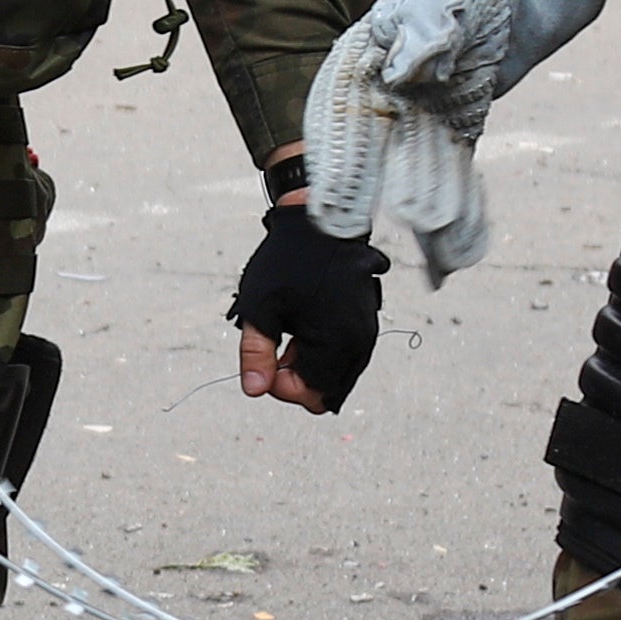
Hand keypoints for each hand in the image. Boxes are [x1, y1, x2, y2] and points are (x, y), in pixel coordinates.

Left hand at [229, 187, 382, 411]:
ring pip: (337, 375)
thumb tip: (254, 389)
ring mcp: (366, 333)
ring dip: (309, 366)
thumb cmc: (289, 261)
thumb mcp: (260, 309)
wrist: (321, 222)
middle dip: (297, 379)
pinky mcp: (366, 322)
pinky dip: (323, 352)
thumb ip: (255, 354)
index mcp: (338, 344)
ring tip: (290, 333)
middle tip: (277, 348)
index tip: (264, 358)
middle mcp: (360, 344)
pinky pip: (346, 356)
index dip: (280, 385)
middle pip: (327, 392)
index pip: (311, 397)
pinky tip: (304, 326)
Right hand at [302, 0, 613, 277]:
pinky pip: (452, 179)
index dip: (337, 170)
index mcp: (364, 70)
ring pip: (416, 179)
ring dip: (426, 221)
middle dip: (375, 206)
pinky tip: (460, 251)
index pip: (342, 126)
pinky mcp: (451, 137)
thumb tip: (407, 67)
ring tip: (437, 264)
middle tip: (370, 245)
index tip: (332, 211)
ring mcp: (416, 127)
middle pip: (373, 164)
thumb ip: (425, 26)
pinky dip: (460, 213)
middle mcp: (383, 106)